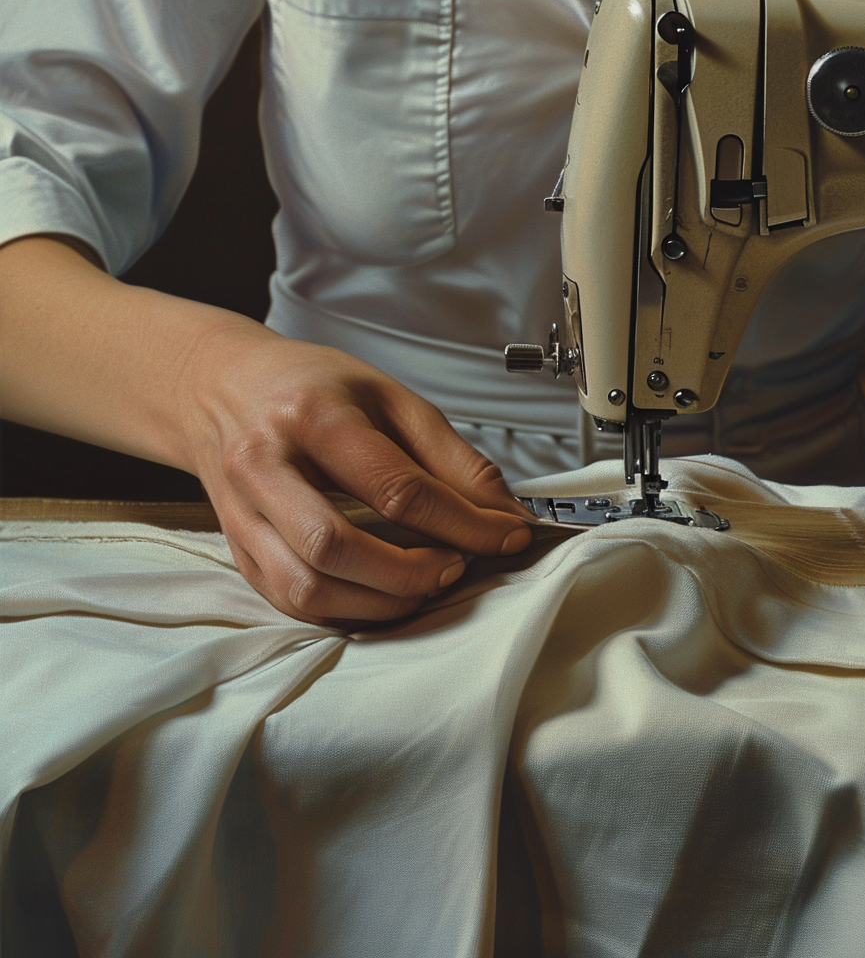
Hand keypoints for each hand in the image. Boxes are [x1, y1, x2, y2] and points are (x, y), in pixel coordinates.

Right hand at [179, 319, 532, 628]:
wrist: (224, 387)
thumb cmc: (311, 388)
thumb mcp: (392, 398)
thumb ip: (452, 459)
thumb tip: (503, 513)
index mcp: (312, 416)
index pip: (395, 488)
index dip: (463, 523)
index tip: (506, 536)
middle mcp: (264, 465)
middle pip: (335, 546)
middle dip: (410, 573)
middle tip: (455, 566)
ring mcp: (241, 513)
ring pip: (306, 587)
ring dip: (378, 603)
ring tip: (422, 584)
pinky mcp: (237, 548)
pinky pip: (290, 602)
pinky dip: (346, 611)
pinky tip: (380, 594)